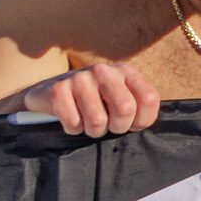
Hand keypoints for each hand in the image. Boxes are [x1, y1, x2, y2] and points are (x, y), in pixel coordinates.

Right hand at [19, 59, 163, 134]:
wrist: (51, 92)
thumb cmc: (94, 101)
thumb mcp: (120, 98)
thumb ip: (138, 107)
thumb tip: (141, 122)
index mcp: (125, 71)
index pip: (149, 99)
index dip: (142, 120)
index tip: (132, 123)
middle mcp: (103, 70)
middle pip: (125, 109)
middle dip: (118, 127)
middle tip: (109, 126)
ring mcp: (80, 78)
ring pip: (98, 121)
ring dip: (94, 130)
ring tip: (88, 122)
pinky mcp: (58, 89)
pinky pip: (74, 123)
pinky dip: (74, 129)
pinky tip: (72, 118)